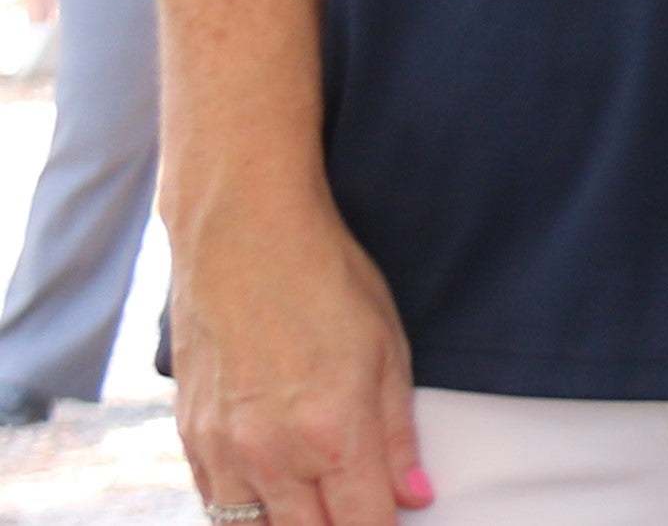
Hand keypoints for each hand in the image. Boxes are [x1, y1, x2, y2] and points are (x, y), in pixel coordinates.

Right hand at [169, 203, 428, 524]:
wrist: (241, 235)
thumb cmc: (326, 281)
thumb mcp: (389, 351)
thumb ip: (398, 436)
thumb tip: (414, 497)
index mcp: (333, 435)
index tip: (395, 519)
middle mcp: (271, 454)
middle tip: (357, 508)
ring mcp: (222, 449)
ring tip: (317, 506)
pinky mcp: (188, 437)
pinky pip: (213, 501)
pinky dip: (244, 509)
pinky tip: (270, 495)